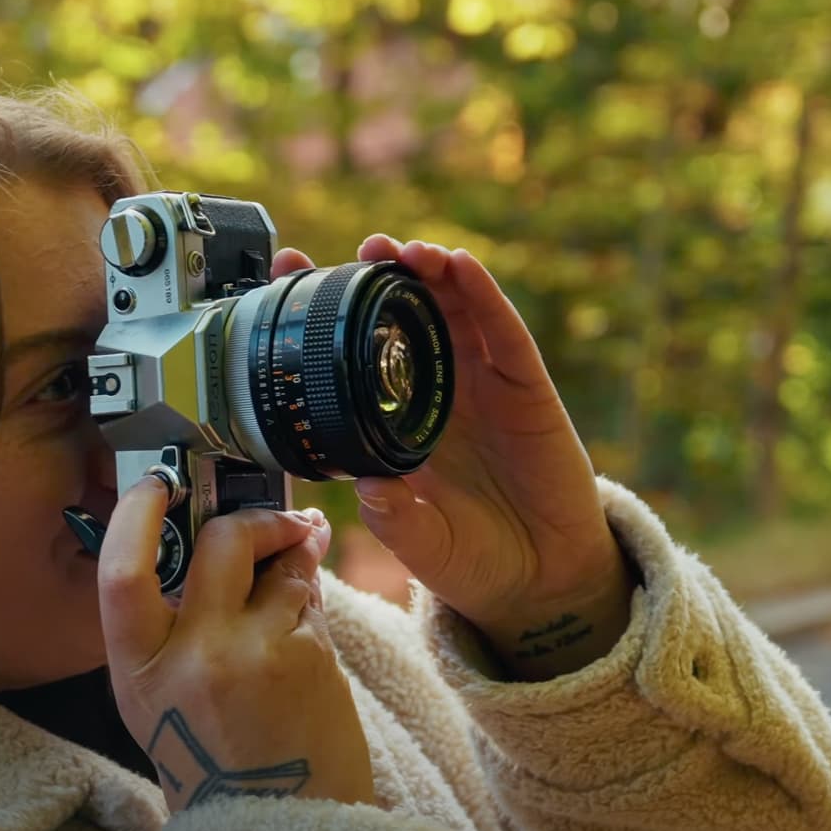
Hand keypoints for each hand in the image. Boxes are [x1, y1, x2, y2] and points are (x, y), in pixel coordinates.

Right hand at [97, 475, 377, 812]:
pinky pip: (313, 607)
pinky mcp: (309, 660)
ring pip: (283, 570)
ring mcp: (254, 654)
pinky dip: (313, 610)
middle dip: (255, 518)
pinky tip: (308, 640)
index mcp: (137, 671)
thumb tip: (212, 542)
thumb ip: (174, 629)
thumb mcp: (163, 701)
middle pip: (220, 543)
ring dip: (298, 564)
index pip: (121, 570)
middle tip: (279, 521)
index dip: (135, 515)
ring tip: (302, 579)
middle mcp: (190, 656)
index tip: (158, 482)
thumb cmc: (215, 765)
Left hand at [272, 237, 638, 679]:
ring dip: (430, 273)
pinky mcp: (527, 389)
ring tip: (404, 250)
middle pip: (405, 316)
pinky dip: (484, 297)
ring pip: (453, 311)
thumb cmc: (471, 558)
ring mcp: (482, 384)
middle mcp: (435, 390)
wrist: (539, 580)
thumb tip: (369, 490)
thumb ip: (396, 520)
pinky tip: (463, 268)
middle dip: (382, 276)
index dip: (326, 311)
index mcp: (396, 419)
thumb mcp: (422, 545)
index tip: (291, 273)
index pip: (354, 353)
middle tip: (360, 250)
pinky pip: (505, 334)